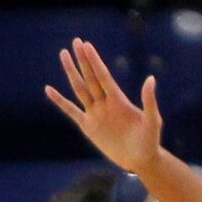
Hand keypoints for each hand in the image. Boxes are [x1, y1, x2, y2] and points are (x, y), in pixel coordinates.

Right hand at [45, 39, 163, 175]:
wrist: (141, 160)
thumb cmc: (150, 140)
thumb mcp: (152, 121)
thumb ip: (149, 101)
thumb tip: (150, 78)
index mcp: (119, 100)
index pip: (103, 76)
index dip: (95, 61)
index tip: (87, 45)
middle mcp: (105, 103)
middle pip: (90, 78)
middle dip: (83, 60)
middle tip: (75, 41)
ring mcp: (95, 113)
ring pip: (80, 89)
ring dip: (72, 73)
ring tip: (64, 55)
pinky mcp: (88, 127)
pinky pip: (71, 111)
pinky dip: (60, 101)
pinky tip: (49, 90)